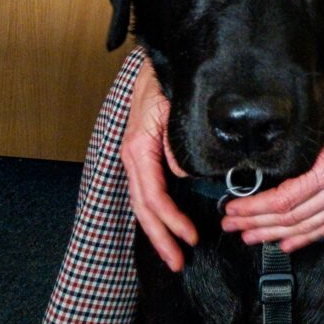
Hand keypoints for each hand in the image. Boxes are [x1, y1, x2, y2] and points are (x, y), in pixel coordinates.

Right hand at [121, 58, 197, 271]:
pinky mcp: (144, 155)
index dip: (170, 221)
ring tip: (174, 252)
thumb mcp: (173, 108)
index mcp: (138, 147)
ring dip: (159, 229)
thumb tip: (182, 174)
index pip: (152, 196)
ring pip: (143, 202)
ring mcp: (136, 157)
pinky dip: (157, 211)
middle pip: (144, 207)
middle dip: (161, 237)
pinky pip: (148, 189)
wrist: (156, 62)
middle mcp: (133, 156)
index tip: (190, 238)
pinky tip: (168, 225)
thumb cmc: (165, 81)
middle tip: (178, 262)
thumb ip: (176, 142)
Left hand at [221, 69, 323, 252]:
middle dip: (257, 223)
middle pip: (292, 217)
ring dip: (275, 235)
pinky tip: (286, 243)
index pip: (286, 198)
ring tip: (250, 236)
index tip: (234, 208)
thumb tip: (266, 146)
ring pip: (307, 226)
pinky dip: (305, 238)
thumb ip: (301, 133)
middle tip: (231, 225)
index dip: (255, 208)